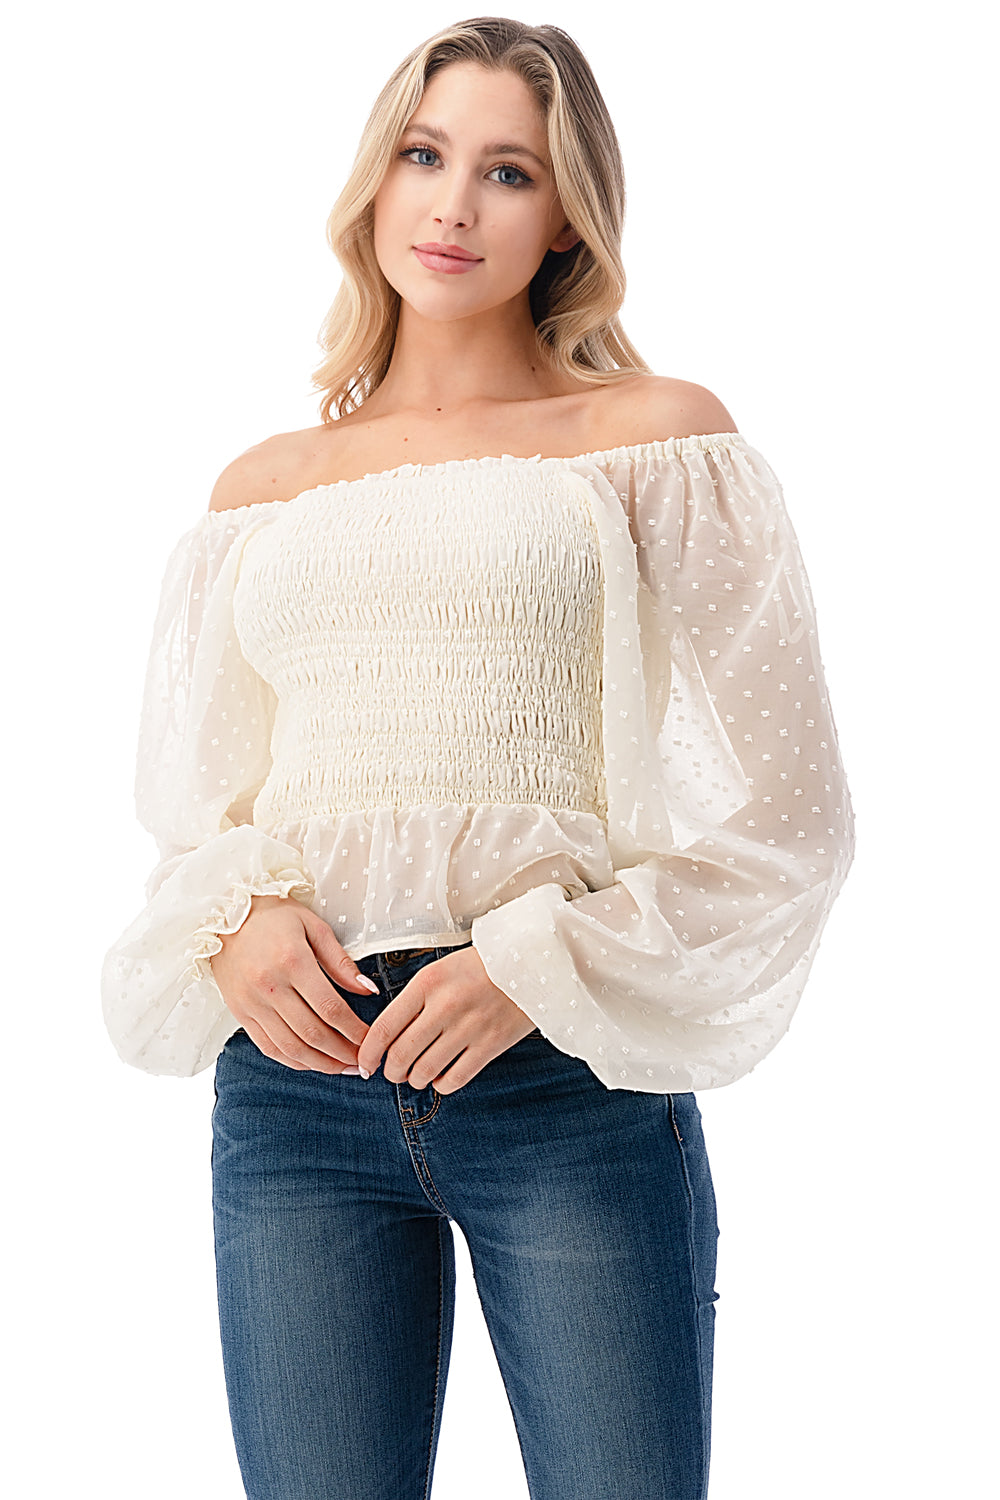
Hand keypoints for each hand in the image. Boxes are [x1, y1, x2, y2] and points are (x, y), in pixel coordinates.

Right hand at [209, 894, 375, 1073]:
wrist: (222, 915)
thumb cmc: (273, 916)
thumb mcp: (313, 926)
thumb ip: (341, 961)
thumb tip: (369, 991)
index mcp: (292, 961)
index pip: (330, 1008)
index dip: (354, 1030)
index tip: (371, 1039)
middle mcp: (269, 986)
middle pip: (312, 1033)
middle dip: (343, 1053)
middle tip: (363, 1062)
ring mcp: (251, 1003)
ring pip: (291, 1047)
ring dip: (321, 1064)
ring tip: (343, 1068)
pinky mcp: (240, 1013)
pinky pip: (268, 1047)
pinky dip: (293, 1061)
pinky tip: (313, 1062)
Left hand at [355, 944, 536, 1093]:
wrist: (530, 963)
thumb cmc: (479, 967)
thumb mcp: (440, 971)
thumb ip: (414, 1000)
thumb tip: (387, 1037)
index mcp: (426, 984)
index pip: (383, 1028)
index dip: (368, 1053)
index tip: (365, 1064)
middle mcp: (444, 1007)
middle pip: (400, 1055)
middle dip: (390, 1071)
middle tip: (393, 1071)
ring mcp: (469, 1028)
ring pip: (424, 1072)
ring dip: (415, 1079)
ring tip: (418, 1073)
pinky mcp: (490, 1045)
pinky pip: (454, 1080)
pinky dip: (441, 1084)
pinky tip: (442, 1075)